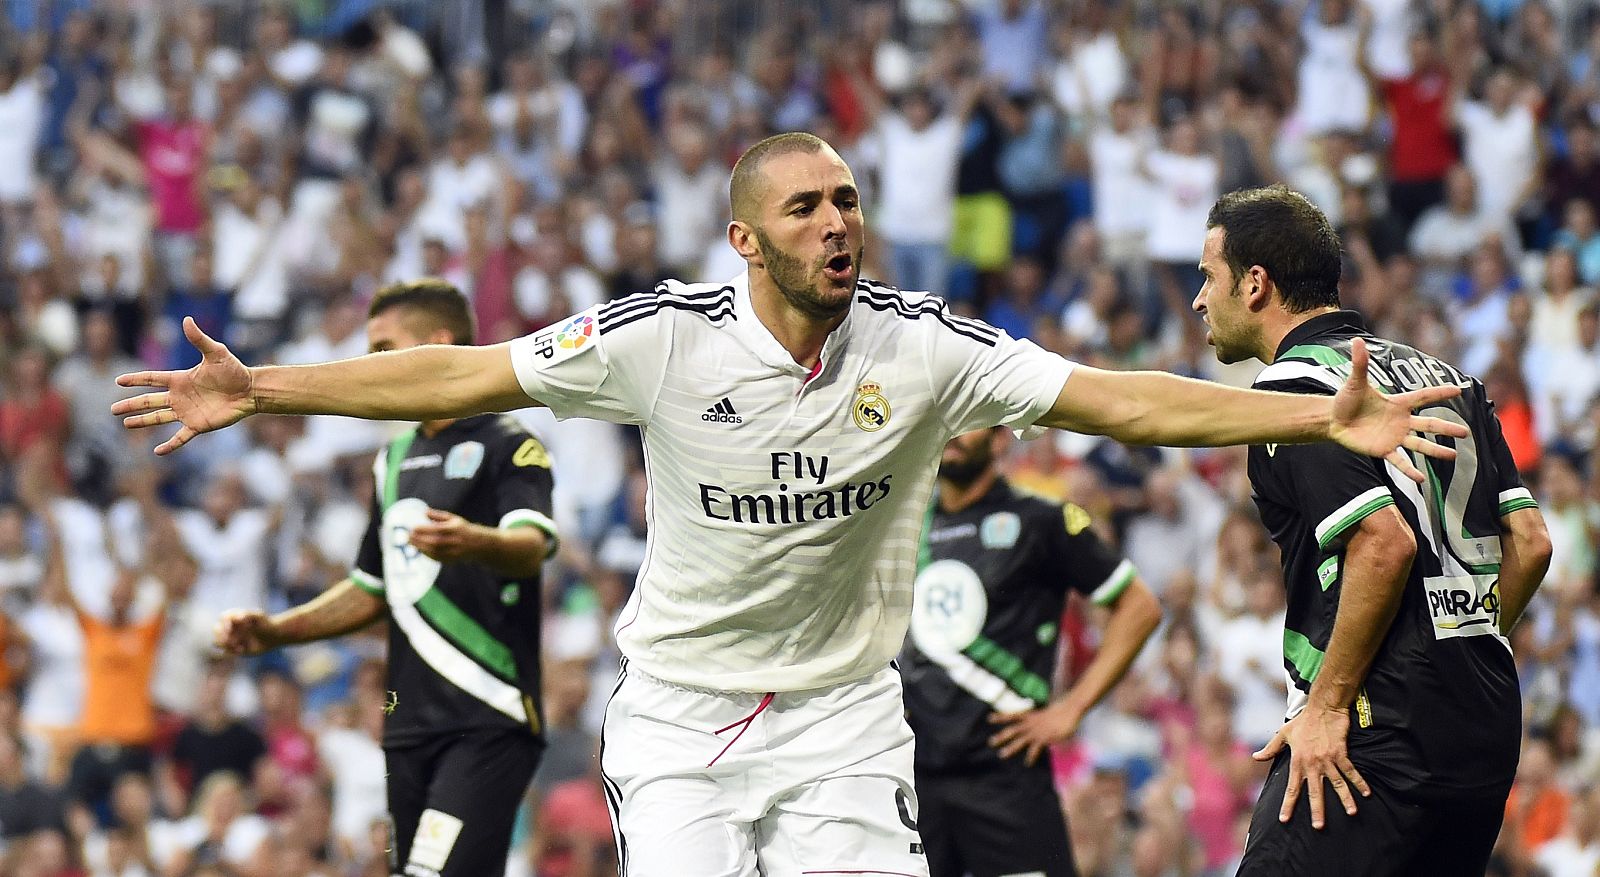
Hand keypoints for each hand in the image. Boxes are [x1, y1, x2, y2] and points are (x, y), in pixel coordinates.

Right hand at [114, 317, 255, 454]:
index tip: (118, 381)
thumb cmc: (234, 370)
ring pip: (159, 418)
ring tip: (126, 424)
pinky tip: (157, 452)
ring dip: (142, 421)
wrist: (250, 390)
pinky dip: (170, 445)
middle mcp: (180, 396)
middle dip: (131, 404)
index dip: (135, 380)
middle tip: (113, 409)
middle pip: (149, 401)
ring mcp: (187, 412)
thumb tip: (186, 319)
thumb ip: (199, 339)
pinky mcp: (198, 425)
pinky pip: (180, 437)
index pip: (152, 379)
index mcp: (180, 379)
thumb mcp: (216, 352)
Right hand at [214, 609, 279, 655]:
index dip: (224, 622)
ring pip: (217, 642)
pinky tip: (243, 649)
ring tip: (236, 644)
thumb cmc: (265, 623)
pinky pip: (226, 652)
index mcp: (233, 617)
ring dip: (223, 644)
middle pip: (216, 630)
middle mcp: (228, 628)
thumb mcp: (259, 616)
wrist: (272, 635)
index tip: (230, 628)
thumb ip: (249, 615)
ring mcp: (229, 638)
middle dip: (220, 634)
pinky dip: (231, 651)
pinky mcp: (233, 649)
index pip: (222, 617)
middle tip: (229, 639)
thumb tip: (239, 617)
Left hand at [409, 509, 486, 562]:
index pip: (437, 530)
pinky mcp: (451, 560)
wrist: (478, 545)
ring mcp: (453, 552)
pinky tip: (419, 549)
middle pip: (434, 542)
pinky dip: (426, 554)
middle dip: (419, 540)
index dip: (424, 530)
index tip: (413, 528)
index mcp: (455, 529)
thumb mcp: (453, 519)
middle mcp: (455, 541)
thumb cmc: (462, 529)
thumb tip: (424, 512)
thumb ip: (438, 516)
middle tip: (408, 536)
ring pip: (434, 551)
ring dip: (421, 547)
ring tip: (411, 542)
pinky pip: (436, 558)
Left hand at [987, 701, 1084, 765]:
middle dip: (1001, 736)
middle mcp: (1031, 724)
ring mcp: (1036, 731)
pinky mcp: (1044, 738)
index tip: (989, 718)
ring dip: (1010, 748)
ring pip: (1020, 740)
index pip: (1012, 715)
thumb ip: (1040, 723)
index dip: (1001, 717)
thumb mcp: (1046, 716)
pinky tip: (1027, 764)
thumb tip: (1039, 727)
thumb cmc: (1060, 713)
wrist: (1069, 710)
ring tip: (1001, 755)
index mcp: (1030, 716)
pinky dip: (1030, 757)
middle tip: (990, 742)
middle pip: (1012, 730)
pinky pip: (1034, 749)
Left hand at [1252, 705, 1370, 829]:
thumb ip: (1271, 749)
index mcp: (1297, 761)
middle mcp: (1312, 763)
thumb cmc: (1302, 721)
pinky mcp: (1341, 753)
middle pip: (1315, 791)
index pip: (1292, 787)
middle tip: (1318, 826)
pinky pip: (1351, 771)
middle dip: (1317, 810)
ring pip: (1337, 784)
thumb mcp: (1283, 734)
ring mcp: (1328, 759)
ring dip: (1345, 799)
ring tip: (1351, 813)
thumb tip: (1255, 757)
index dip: (1288, 804)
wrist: (1322, 707)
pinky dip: (1359, 782)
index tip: (1285, 819)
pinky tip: (1366, 794)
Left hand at [1328, 338, 1467, 482]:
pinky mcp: (1383, 450)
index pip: (1423, 396)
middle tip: (1467, 432)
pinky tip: (1422, 479)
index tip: (1460, 389)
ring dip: (1436, 450)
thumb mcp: (1355, 382)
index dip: (1440, 392)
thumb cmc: (1346, 400)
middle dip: (1447, 428)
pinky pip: (1400, 461)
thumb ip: (1360, 363)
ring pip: (1420, 445)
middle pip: (1429, 424)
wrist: (1333, 420)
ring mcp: (1394, 437)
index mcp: (1397, 403)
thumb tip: (1356, 340)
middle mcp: (1401, 421)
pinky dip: (1410, 469)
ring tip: (1453, 455)